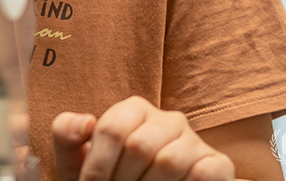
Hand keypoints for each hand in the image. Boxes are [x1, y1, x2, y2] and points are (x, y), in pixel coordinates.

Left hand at [52, 97, 234, 180]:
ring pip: (168, 161)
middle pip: (139, 146)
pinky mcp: (218, 165)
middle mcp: (167, 119)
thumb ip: (66, 135)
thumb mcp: (78, 162)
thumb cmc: (110, 179)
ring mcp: (195, 141)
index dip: (97, 167)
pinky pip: (203, 173)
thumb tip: (84, 120)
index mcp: (133, 110)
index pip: (112, 129)